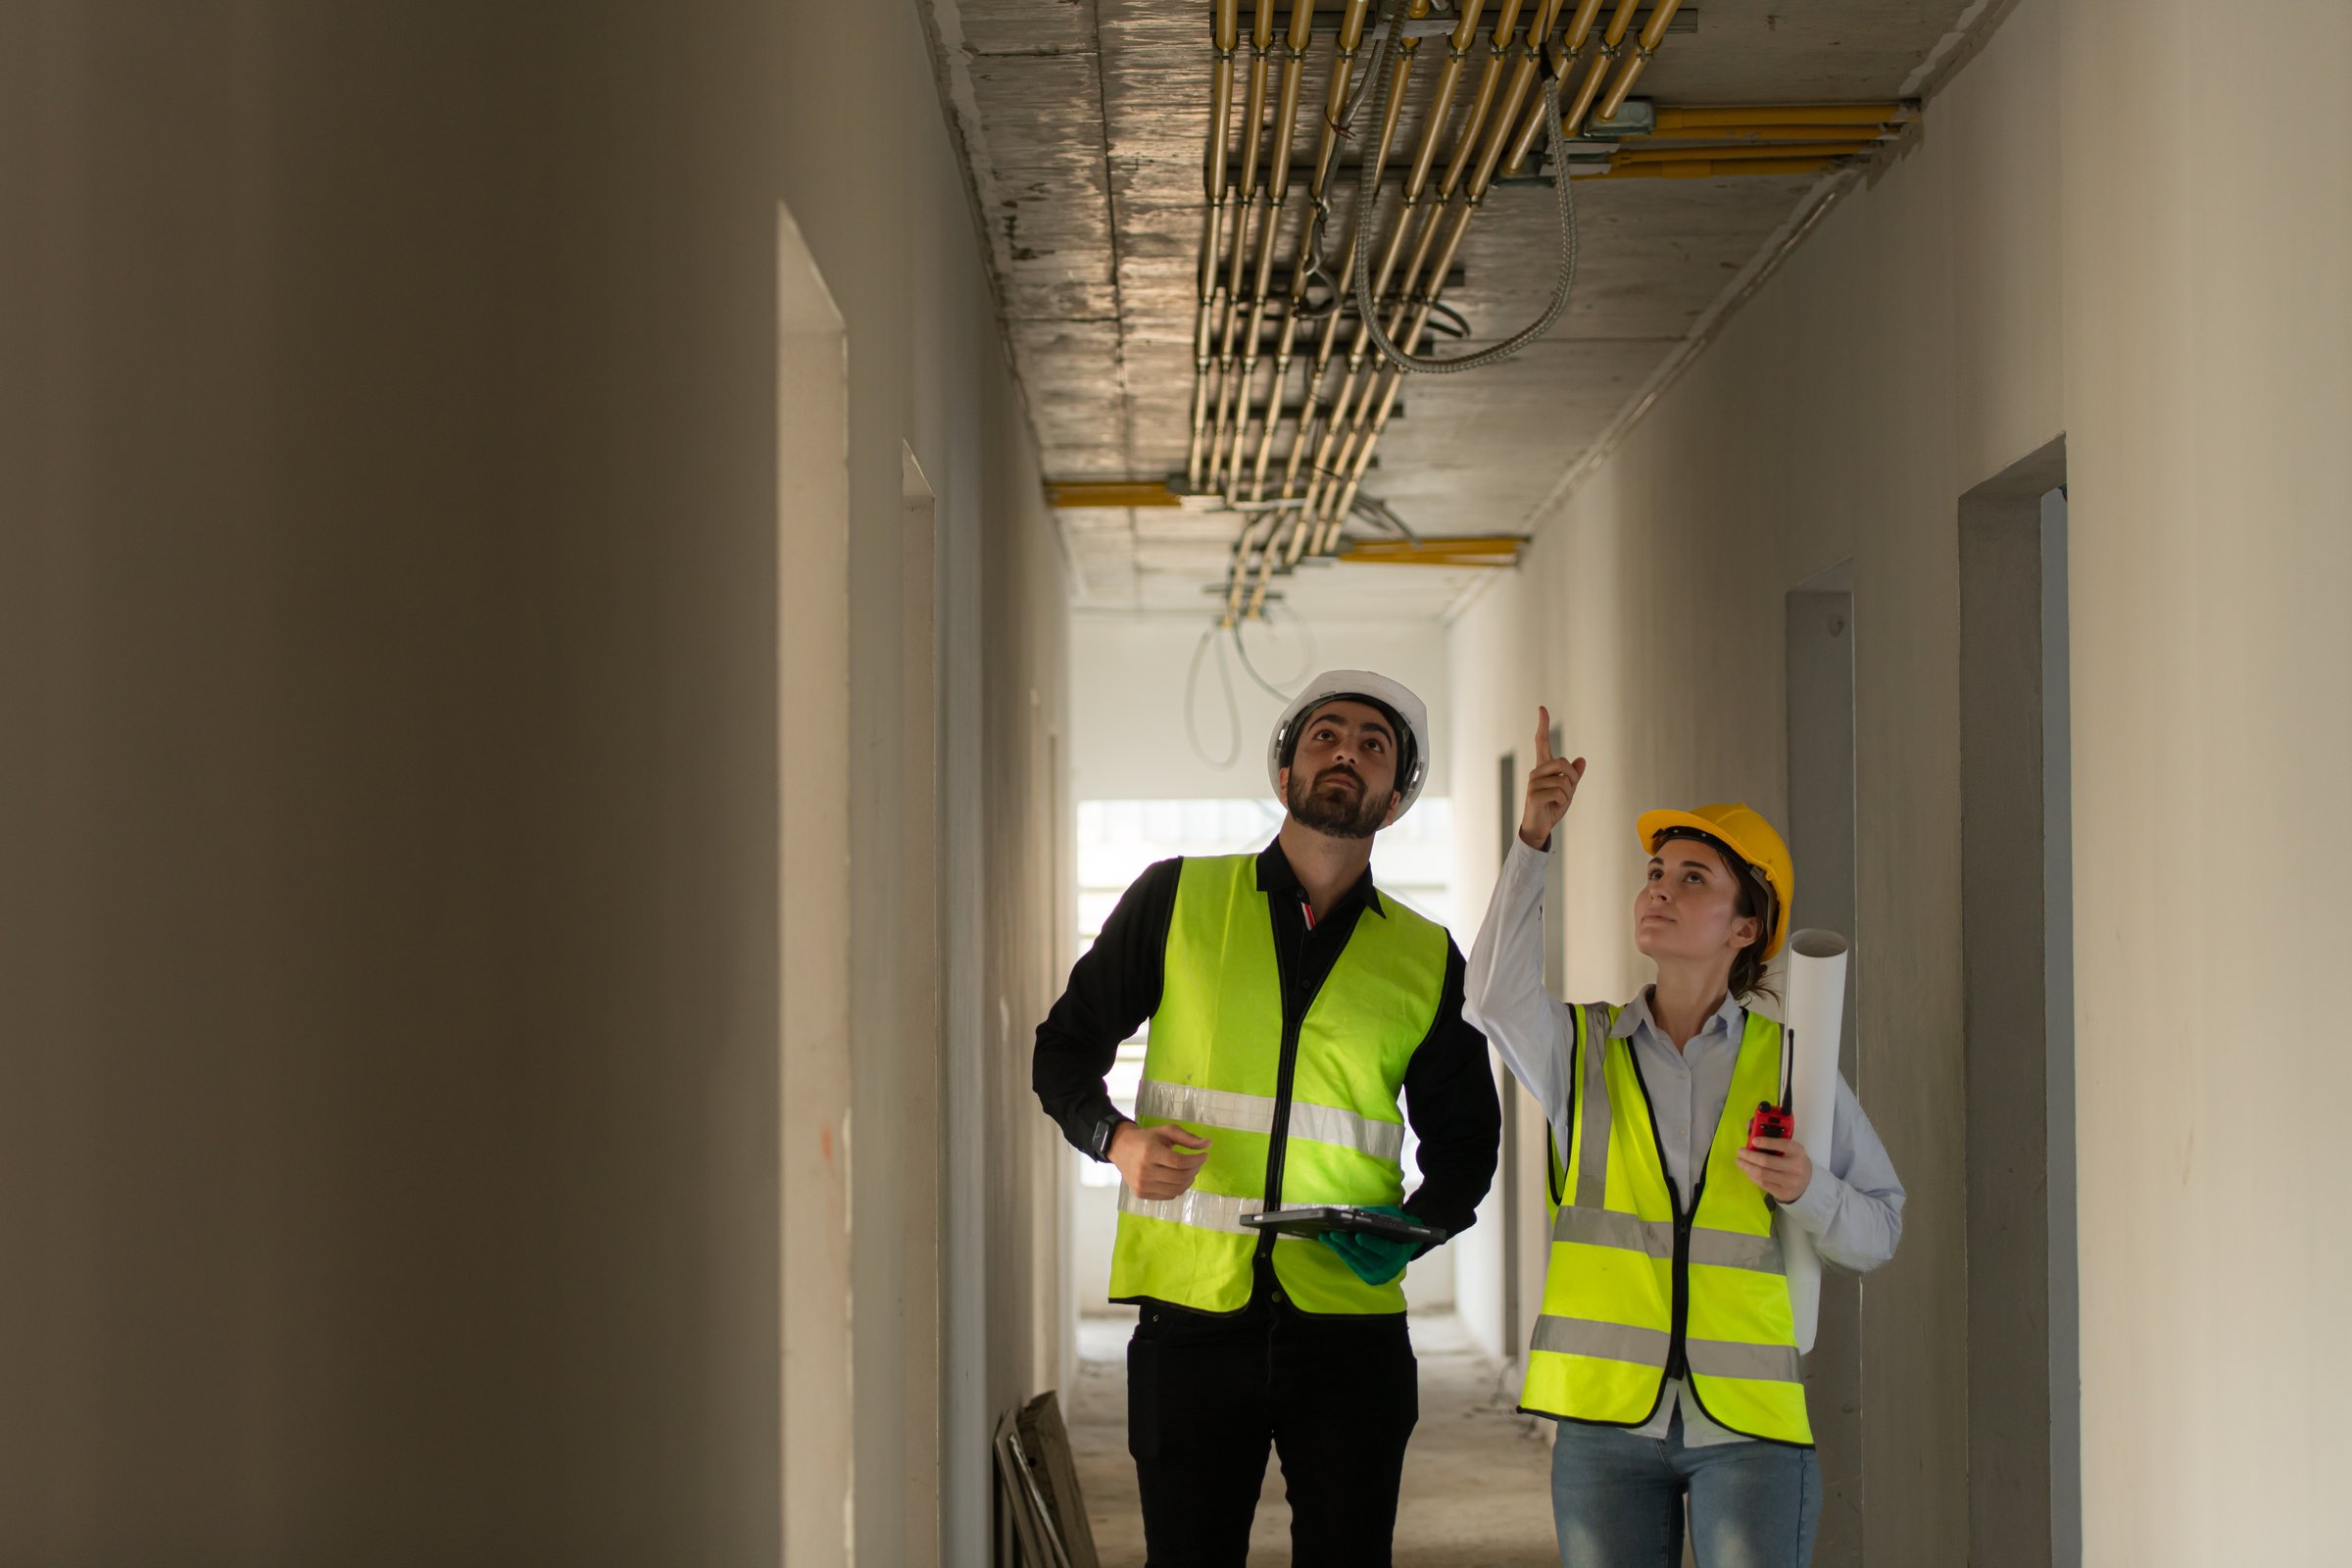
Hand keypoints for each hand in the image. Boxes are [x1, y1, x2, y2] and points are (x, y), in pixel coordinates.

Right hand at [1109, 1122, 1212, 1200]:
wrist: (1120, 1148)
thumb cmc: (1147, 1138)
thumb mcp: (1166, 1131)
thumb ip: (1187, 1138)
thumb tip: (1208, 1144)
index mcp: (1150, 1152)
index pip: (1179, 1162)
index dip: (1196, 1161)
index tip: (1204, 1155)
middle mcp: (1144, 1171)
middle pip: (1179, 1177)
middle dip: (1195, 1170)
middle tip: (1198, 1163)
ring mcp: (1142, 1185)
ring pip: (1176, 1189)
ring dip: (1188, 1181)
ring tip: (1189, 1171)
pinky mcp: (1140, 1193)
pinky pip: (1168, 1196)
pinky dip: (1178, 1188)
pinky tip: (1177, 1178)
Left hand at [1317, 1206, 1420, 1285]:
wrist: (1407, 1245)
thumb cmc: (1400, 1227)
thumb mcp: (1395, 1217)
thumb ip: (1380, 1216)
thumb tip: (1356, 1214)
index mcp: (1399, 1253)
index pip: (1384, 1248)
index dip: (1370, 1243)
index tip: (1358, 1235)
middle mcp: (1388, 1268)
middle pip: (1364, 1255)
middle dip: (1347, 1244)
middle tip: (1333, 1233)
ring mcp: (1377, 1275)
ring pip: (1354, 1260)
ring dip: (1338, 1248)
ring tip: (1325, 1235)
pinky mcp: (1367, 1277)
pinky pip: (1352, 1264)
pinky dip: (1341, 1252)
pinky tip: (1331, 1242)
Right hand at [1519, 705, 1586, 849]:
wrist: (1539, 827)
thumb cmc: (1552, 807)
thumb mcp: (1568, 790)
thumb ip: (1574, 776)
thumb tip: (1582, 759)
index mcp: (1543, 768)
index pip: (1541, 742)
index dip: (1543, 724)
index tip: (1542, 708)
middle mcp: (1536, 772)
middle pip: (1563, 762)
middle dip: (1573, 777)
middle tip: (1570, 791)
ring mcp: (1533, 783)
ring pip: (1563, 780)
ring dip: (1568, 793)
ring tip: (1558, 802)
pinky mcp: (1533, 795)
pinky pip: (1559, 792)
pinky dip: (1564, 801)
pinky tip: (1554, 806)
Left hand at [1736, 1135, 1812, 1203]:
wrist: (1806, 1182)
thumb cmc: (1793, 1159)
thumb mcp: (1788, 1148)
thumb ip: (1771, 1136)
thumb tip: (1749, 1125)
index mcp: (1797, 1151)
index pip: (1783, 1145)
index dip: (1767, 1142)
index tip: (1753, 1140)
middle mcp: (1795, 1167)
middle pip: (1767, 1161)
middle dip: (1749, 1156)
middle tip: (1740, 1151)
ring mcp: (1789, 1181)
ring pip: (1762, 1174)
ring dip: (1746, 1166)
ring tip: (1739, 1161)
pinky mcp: (1783, 1192)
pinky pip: (1762, 1183)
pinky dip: (1751, 1175)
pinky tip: (1747, 1170)